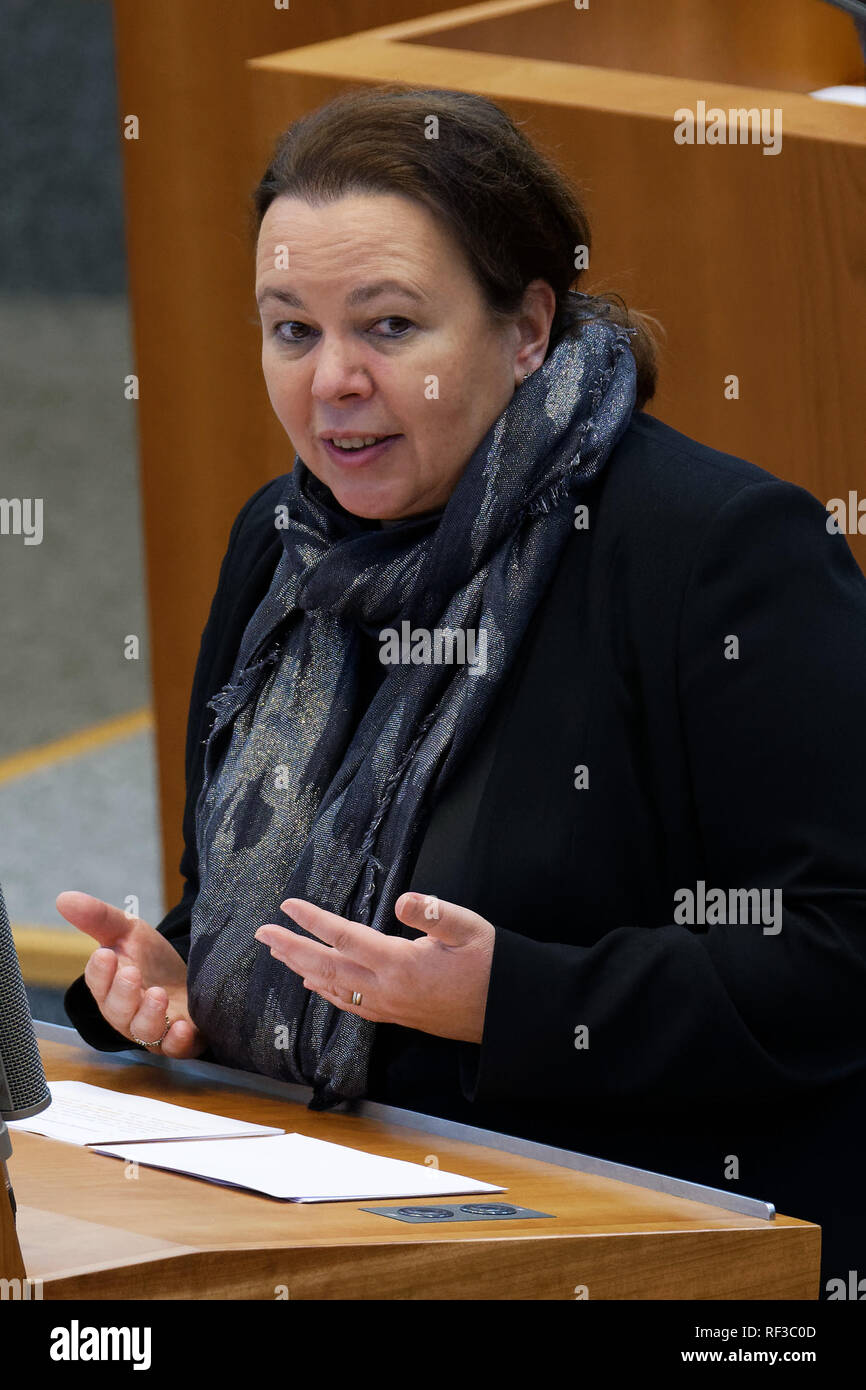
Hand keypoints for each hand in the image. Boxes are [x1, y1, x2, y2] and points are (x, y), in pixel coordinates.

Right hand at [56, 891, 206, 1057]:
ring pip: (143, 1032)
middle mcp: (128, 1013)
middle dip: (122, 993)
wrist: (192, 980)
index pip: (97, 983)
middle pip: (117, 1011)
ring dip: (148, 1015)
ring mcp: (154, 1030)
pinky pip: (176, 1049)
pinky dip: (178, 1041)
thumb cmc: (152, 961)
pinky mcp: (183, 1041)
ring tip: (157, 994)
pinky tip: (182, 1028)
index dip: (100, 972)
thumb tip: (63, 898)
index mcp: (110, 988)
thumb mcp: (129, 932)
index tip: (105, 954)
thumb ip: (99, 918)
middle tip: (131, 973)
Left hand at [254, 892, 494, 1044]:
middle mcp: (387, 989)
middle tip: (263, 933)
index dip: (314, 921)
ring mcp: (389, 1006)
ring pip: (333, 988)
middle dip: (292, 948)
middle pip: (327, 967)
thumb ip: (434, 913)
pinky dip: (324, 992)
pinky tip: (313, 984)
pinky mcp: (395, 1015)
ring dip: (302, 969)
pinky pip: (348, 1004)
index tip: (289, 906)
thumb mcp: (469, 929)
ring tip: (278, 954)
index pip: (346, 938)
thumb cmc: (491, 965)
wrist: (507, 1012)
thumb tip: (401, 900)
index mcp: (402, 964)